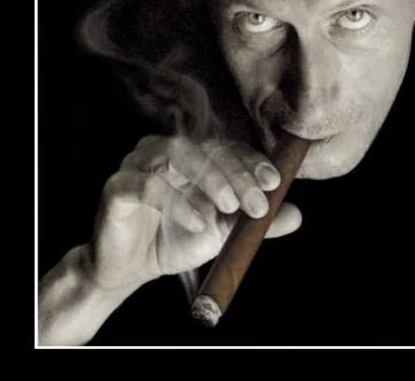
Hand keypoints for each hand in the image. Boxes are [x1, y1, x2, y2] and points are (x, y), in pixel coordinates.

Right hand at [85, 135, 301, 293]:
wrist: (132, 268)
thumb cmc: (178, 240)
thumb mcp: (224, 233)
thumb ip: (255, 223)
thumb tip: (296, 214)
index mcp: (194, 157)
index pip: (228, 147)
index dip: (252, 161)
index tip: (273, 182)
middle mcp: (167, 152)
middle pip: (207, 147)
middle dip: (237, 174)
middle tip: (257, 203)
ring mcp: (140, 164)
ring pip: (177, 152)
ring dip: (211, 177)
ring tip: (230, 207)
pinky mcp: (118, 187)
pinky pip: (148, 184)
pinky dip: (176, 201)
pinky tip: (197, 221)